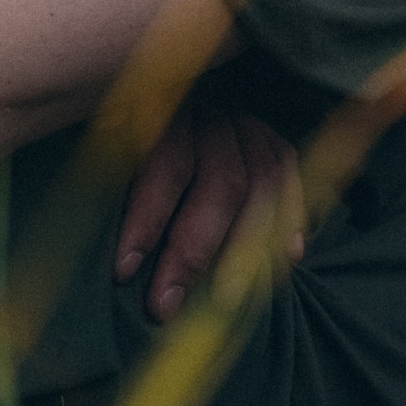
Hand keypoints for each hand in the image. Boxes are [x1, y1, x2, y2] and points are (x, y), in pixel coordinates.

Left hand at [114, 87, 306, 322]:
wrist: (174, 102)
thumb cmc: (129, 146)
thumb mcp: (113, 150)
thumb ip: (114, 190)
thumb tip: (118, 262)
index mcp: (163, 110)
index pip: (163, 164)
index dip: (146, 219)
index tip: (124, 270)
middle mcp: (211, 113)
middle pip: (220, 181)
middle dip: (193, 250)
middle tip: (166, 303)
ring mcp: (246, 123)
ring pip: (262, 184)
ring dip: (246, 246)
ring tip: (226, 295)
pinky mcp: (273, 138)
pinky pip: (290, 178)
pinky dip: (293, 216)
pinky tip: (289, 255)